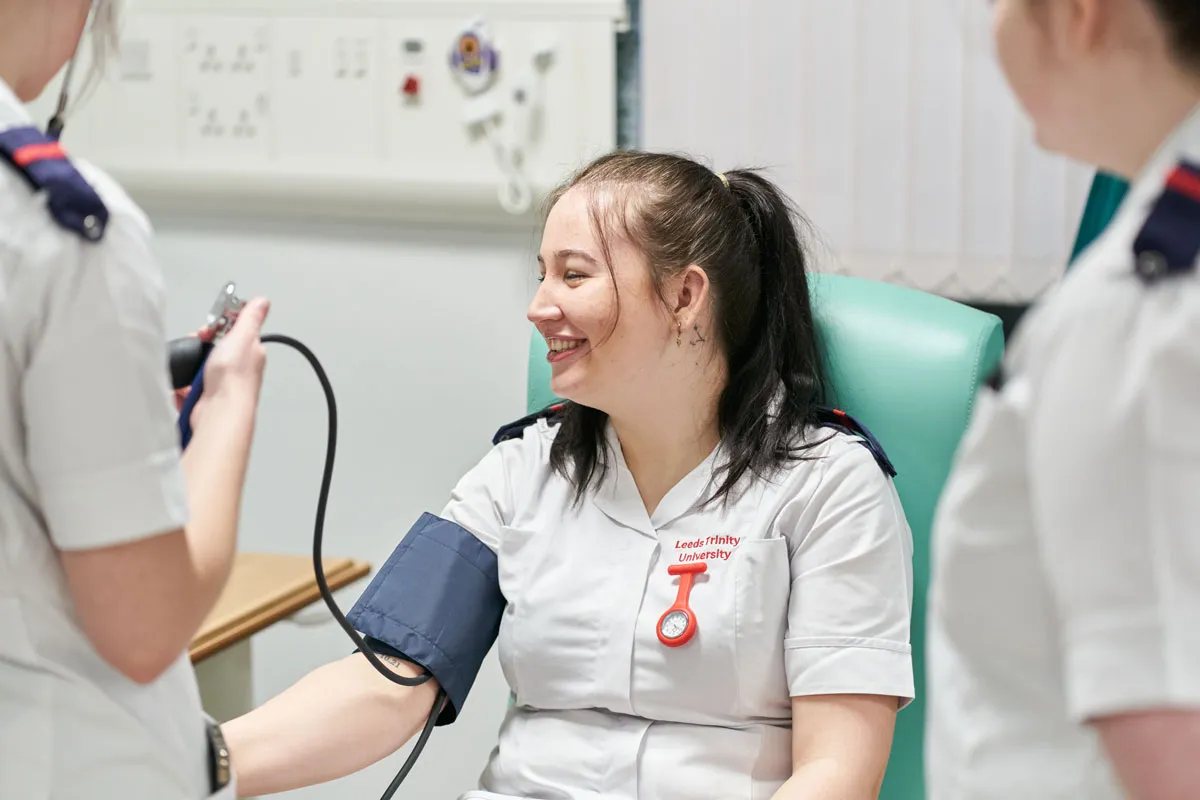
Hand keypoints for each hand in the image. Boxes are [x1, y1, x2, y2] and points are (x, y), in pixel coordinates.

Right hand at [190, 297, 270, 422]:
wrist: (220, 412)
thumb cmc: (233, 375)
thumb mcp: (243, 337)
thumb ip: (250, 318)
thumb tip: (263, 301)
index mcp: (250, 353)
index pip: (230, 333)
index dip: (215, 328)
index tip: (206, 330)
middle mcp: (238, 369)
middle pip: (210, 350)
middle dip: (196, 348)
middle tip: (193, 349)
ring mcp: (221, 386)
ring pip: (196, 370)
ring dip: (187, 370)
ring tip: (186, 373)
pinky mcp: (205, 400)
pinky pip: (186, 389)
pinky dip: (181, 389)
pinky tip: (183, 389)